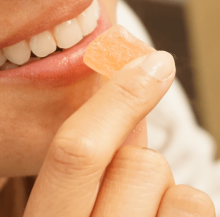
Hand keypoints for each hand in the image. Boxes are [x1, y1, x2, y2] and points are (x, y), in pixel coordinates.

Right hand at [24, 51, 214, 216]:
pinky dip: (184, 213)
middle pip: (140, 165)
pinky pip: (197, 211)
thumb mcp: (67, 198)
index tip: (152, 62)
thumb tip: (130, 94)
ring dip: (166, 195)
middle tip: (124, 184)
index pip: (76, 152)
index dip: (116, 99)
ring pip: (181, 193)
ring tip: (142, 216)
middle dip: (138, 161)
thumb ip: (94, 152)